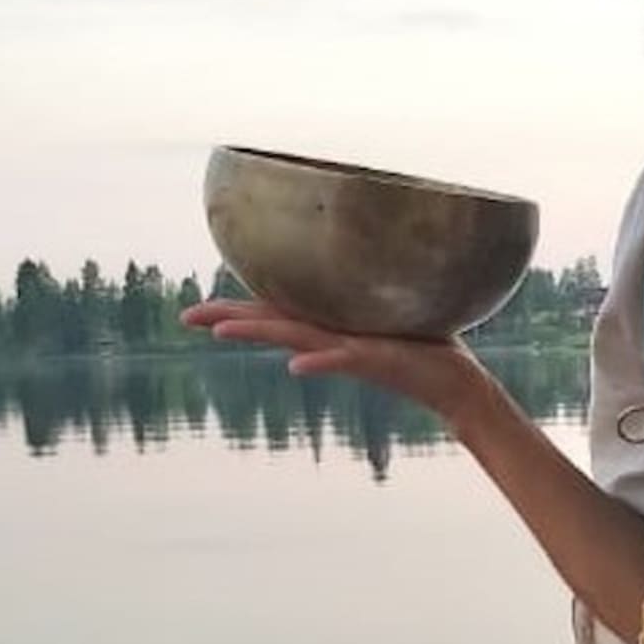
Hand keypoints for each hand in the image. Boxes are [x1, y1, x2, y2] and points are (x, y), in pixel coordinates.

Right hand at [181, 298, 489, 426]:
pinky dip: (320, 361)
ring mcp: (352, 351)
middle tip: (187, 317)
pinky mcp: (377, 362)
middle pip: (272, 324)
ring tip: (222, 331)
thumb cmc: (428, 345)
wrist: (456, 384)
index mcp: (331, 326)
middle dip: (229, 319)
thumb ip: (370, 291)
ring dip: (260, 335)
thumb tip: (360, 258)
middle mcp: (333, 339)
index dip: (236, 308)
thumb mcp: (392, 310)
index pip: (275, 313)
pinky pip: (344, 360)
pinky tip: (295, 366)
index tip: (198, 308)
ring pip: (297, 339)